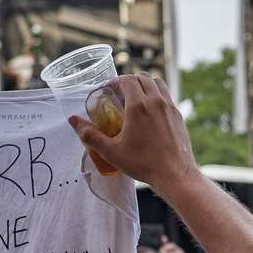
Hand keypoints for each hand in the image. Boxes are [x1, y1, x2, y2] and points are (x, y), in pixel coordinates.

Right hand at [67, 74, 198, 193]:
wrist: (175, 174)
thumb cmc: (143, 164)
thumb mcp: (112, 151)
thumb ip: (91, 135)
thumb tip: (73, 120)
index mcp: (138, 105)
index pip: (127, 79)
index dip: (116, 81)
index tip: (109, 89)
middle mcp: (156, 101)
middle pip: (142, 77)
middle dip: (129, 80)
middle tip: (120, 92)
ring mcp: (170, 107)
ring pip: (157, 83)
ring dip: (145, 84)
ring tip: (136, 96)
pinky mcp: (178, 115)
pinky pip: (167, 95)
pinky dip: (157, 94)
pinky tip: (151, 110)